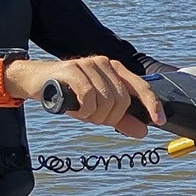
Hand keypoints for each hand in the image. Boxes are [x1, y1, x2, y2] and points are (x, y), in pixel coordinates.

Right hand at [8, 56, 164, 138]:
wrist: (35, 82)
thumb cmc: (69, 94)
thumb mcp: (98, 109)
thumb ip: (122, 120)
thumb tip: (143, 131)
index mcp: (115, 71)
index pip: (141, 87)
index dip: (152, 104)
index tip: (160, 121)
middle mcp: (105, 64)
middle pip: (121, 102)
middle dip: (107, 118)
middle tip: (90, 117)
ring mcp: (89, 65)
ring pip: (105, 101)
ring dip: (92, 115)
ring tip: (80, 110)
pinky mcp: (73, 69)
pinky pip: (89, 97)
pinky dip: (83, 110)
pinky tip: (73, 107)